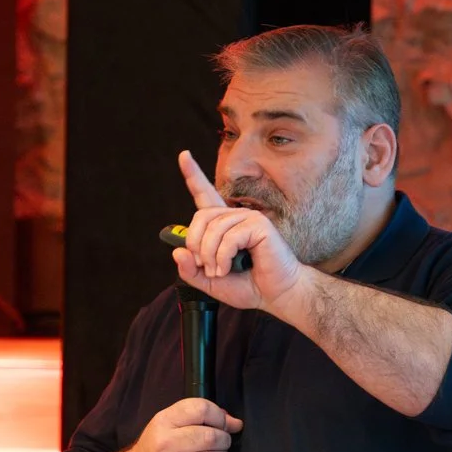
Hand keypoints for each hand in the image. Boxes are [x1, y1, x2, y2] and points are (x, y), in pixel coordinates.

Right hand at [126, 397, 242, 451]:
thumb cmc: (158, 447)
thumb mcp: (170, 423)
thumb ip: (200, 416)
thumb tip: (234, 423)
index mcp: (163, 422)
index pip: (201, 409)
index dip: (219, 416)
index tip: (223, 424)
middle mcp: (165, 444)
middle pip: (212, 437)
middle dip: (224, 440)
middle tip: (221, 443)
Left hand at [173, 151, 307, 311]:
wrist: (274, 295)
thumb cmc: (247, 285)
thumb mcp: (209, 281)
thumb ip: (190, 270)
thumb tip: (177, 251)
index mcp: (223, 224)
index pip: (205, 195)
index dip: (193, 175)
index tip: (183, 156)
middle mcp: (235, 216)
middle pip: (200, 217)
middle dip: (195, 244)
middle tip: (204, 266)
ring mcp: (248, 218)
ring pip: (213, 230)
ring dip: (210, 256)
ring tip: (218, 271)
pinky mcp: (259, 226)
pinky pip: (228, 237)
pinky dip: (223, 257)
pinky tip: (228, 267)